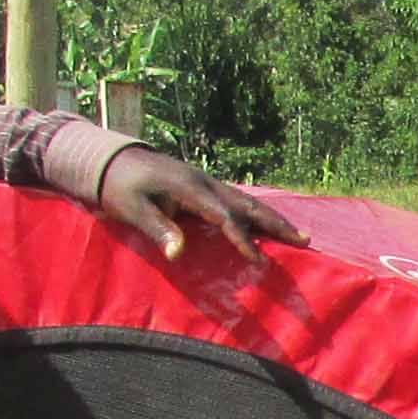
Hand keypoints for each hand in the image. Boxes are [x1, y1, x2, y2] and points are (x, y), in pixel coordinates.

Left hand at [95, 146, 306, 265]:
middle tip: (305, 239)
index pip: (224, 216)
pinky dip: (257, 212)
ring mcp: (206, 182)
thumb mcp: (133, 210)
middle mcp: (205, 183)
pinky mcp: (204, 185)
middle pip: (247, 204)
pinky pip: (238, 199)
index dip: (242, 238)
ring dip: (272, 218)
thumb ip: (158, 229)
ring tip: (297, 233)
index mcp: (189, 189)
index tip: (258, 260)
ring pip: (247, 200)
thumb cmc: (119, 187)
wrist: (113, 159)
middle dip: (276, 224)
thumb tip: (178, 254)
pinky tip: (267, 222)